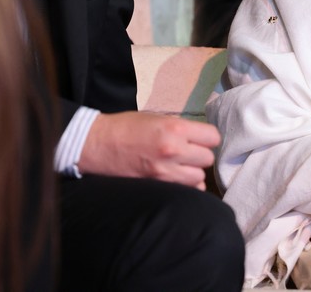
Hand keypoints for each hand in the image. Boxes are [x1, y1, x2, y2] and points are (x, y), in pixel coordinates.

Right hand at [77, 111, 219, 189]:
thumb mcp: (158, 119)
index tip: (201, 140)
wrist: (97, 144)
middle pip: (208, 159)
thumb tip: (201, 139)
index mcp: (175, 128)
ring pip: (199, 178)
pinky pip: (185, 191)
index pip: (213, 137)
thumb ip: (182, 129)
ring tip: (179, 167)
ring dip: (192, 173)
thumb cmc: (126, 128)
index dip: (208, 138)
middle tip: (187, 154)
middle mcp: (173, 150)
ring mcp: (165, 171)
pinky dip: (184, 188)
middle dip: (199, 156)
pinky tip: (174, 180)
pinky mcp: (156, 186)